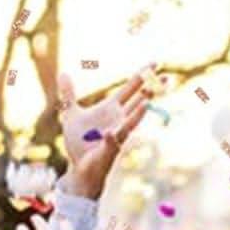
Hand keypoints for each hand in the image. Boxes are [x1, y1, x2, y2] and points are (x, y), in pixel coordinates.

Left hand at [58, 71, 148, 200]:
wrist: (78, 167)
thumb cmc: (79, 142)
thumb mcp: (71, 114)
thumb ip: (69, 94)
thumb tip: (63, 72)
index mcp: (111, 108)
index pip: (130, 88)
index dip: (142, 75)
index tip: (155, 62)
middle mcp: (119, 119)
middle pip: (139, 101)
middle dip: (151, 90)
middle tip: (166, 77)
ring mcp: (117, 134)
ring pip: (131, 122)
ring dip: (138, 113)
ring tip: (147, 102)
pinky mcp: (109, 149)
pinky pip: (113, 142)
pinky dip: (112, 136)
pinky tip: (111, 132)